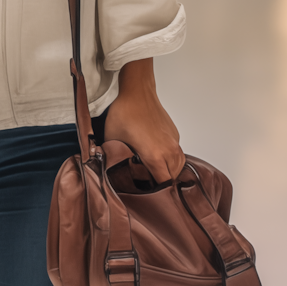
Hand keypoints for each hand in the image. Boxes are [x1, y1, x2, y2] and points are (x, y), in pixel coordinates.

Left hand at [103, 59, 185, 183]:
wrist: (137, 92)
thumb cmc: (125, 113)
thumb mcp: (112, 139)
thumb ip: (112, 157)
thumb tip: (108, 169)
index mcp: (155, 156)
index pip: (163, 184)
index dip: (154, 192)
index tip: (146, 193)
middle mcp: (169, 151)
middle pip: (172, 178)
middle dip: (162, 183)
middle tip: (148, 184)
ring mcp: (174, 142)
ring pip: (178, 167)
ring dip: (168, 172)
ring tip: (154, 172)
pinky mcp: (175, 135)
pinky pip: (177, 154)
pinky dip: (171, 160)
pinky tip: (158, 157)